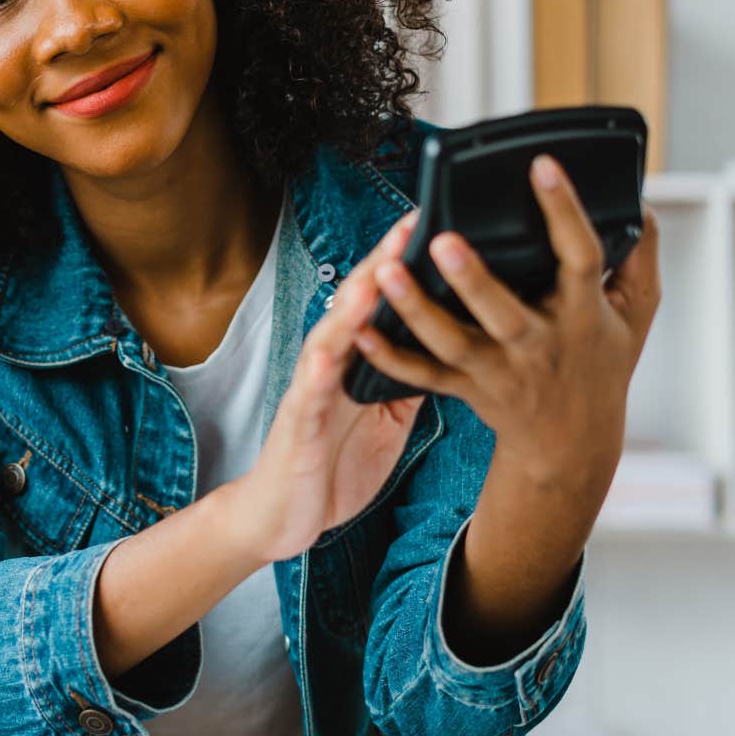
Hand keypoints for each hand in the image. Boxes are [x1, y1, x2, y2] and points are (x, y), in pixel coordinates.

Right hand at [238, 208, 426, 562]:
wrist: (285, 513)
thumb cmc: (334, 461)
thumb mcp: (386, 414)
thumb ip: (408, 377)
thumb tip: (449, 344)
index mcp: (356, 360)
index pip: (379, 300)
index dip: (403, 262)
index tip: (431, 222)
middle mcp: (331, 363)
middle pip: (355, 303)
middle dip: (381, 263)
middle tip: (410, 225)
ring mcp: (312, 389)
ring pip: (332, 335)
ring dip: (352, 304)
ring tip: (377, 274)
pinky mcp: (300, 421)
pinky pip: (312, 390)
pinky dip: (321, 368)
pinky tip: (333, 352)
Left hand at [350, 154, 662, 491]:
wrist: (574, 446)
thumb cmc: (602, 363)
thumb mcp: (636, 313)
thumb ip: (639, 256)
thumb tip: (636, 202)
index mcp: (584, 315)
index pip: (580, 257)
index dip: (564, 211)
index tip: (541, 165)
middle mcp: (539, 345)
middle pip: (504, 314)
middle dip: (473, 279)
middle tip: (442, 239)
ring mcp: (500, 371)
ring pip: (453, 343)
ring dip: (417, 310)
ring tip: (387, 271)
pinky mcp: (466, 389)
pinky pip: (424, 376)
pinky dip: (390, 358)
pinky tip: (361, 330)